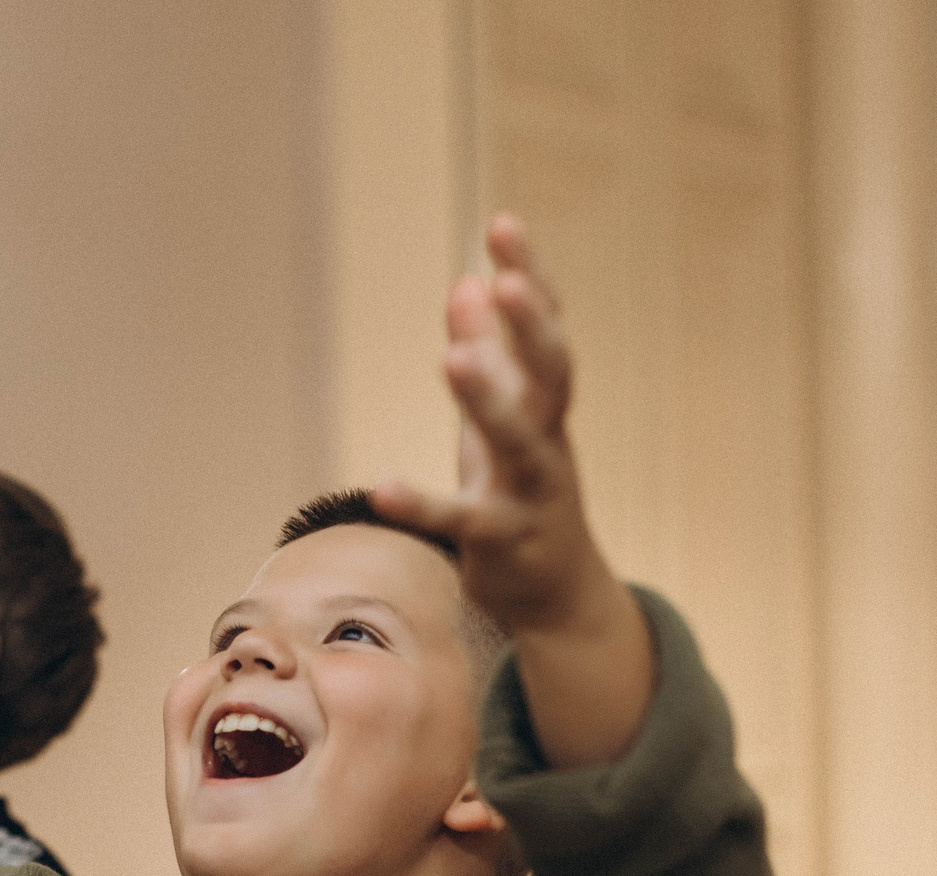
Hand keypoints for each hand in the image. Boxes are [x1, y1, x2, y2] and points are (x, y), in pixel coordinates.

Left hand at [370, 214, 610, 635]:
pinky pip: (461, 522)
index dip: (530, 278)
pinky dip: (422, 505)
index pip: (546, 331)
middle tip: (505, 281)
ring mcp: (532, 492)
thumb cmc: (523, 491)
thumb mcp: (505, 420)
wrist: (557, 592)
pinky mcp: (502, 542)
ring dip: (489, 400)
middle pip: (554, 375)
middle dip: (533, 327)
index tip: (502, 223)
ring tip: (454, 357)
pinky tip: (379, 486)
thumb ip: (488, 355)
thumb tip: (465, 283)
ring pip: (519, 442)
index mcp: (548, 405)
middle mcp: (550, 440)